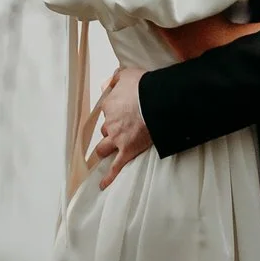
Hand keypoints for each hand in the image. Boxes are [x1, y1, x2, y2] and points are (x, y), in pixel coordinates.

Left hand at [85, 65, 153, 188]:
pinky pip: (115, 167)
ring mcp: (117, 139)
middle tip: (117, 132)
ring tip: (105, 154)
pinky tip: (102, 185)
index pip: (107, 111)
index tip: (120, 113)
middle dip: (109, 132)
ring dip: (105, 150)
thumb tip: (107, 83)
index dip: (114, 113)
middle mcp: (110, 123)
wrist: (157, 101)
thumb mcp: (127, 74)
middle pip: (104, 131)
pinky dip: (108, 177)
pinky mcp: (127, 151)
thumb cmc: (145, 86)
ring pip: (104, 148)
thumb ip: (115, 78)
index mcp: (110, 105)